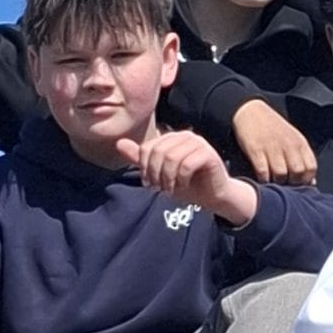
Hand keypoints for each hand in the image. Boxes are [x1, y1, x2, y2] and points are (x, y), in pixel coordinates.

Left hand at [116, 132, 256, 226]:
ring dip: (167, 178)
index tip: (149, 184)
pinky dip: (180, 179)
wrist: (214, 196)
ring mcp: (198, 143)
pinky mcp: (208, 154)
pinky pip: (186, 164)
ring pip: (171, 157)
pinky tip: (182, 187)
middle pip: (158, 152)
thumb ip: (141, 159)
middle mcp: (185, 136)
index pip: (147, 147)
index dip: (144, 168)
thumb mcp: (159, 173)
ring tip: (170, 190)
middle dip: (155, 174)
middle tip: (159, 189)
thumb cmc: (187, 184)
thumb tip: (118, 143)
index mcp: (172, 137)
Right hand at [230, 99, 317, 185]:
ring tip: (273, 180)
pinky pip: (263, 172)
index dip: (307, 179)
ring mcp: (272, 147)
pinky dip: (263, 179)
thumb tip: (311, 182)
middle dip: (292, 182)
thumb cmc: (274, 129)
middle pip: (297, 173)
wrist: (251, 111)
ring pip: (280, 175)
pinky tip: (262, 176)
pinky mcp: (256, 150)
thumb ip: (303, 159)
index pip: (311, 167)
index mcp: (300, 143)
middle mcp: (288, 145)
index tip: (300, 183)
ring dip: (277, 182)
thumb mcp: (293, 140)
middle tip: (285, 183)